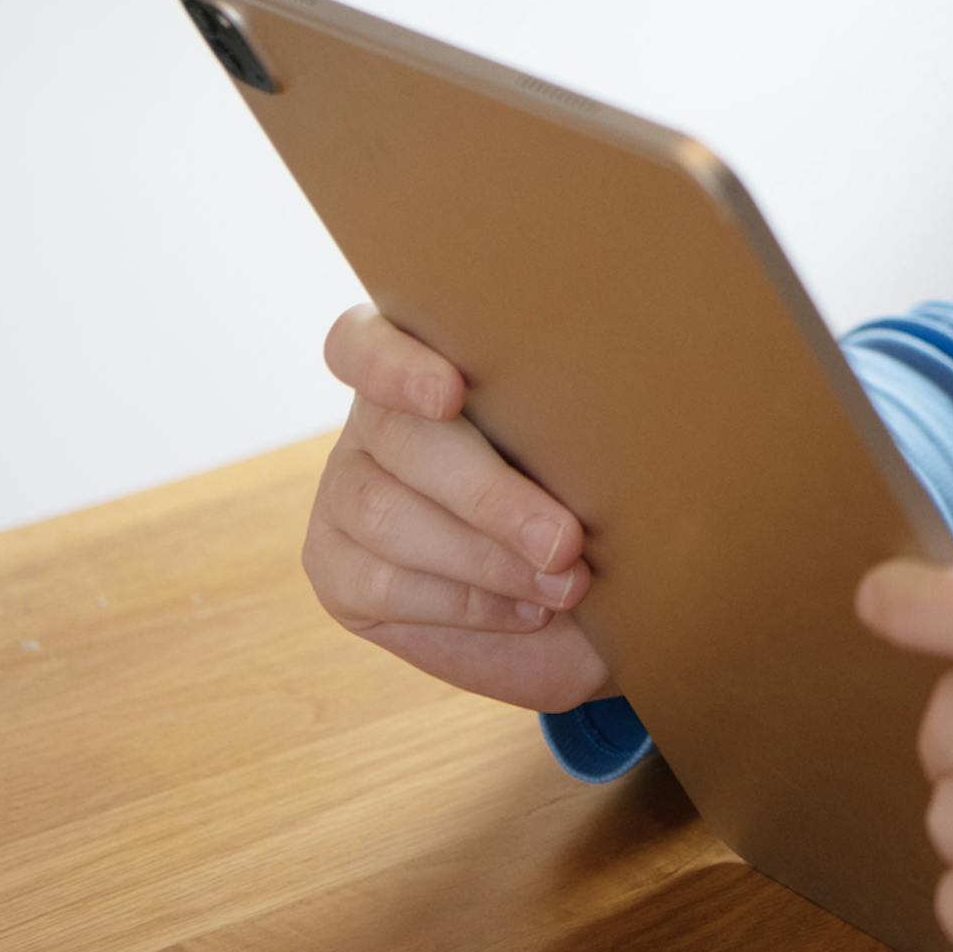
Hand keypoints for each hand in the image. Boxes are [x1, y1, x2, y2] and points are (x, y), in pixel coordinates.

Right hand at [302, 302, 614, 714]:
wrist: (583, 607)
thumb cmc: (601, 506)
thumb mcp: (602, 459)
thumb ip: (582, 427)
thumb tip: (617, 419)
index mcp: (429, 361)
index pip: (364, 341)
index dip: (394, 364)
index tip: (450, 393)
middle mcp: (375, 419)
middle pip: (395, 434)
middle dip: (487, 495)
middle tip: (565, 543)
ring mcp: (346, 489)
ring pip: (383, 512)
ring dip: (482, 558)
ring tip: (563, 585)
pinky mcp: (335, 566)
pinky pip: (380, 582)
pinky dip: (463, 603)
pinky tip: (526, 610)